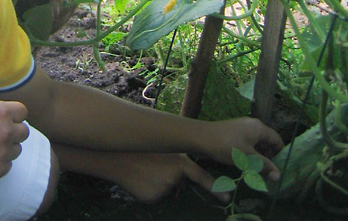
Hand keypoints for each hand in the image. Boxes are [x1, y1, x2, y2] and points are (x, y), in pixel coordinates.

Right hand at [0, 97, 28, 183]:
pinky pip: (8, 165)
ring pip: (17, 149)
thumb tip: (2, 113)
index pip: (22, 112)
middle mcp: (6, 132)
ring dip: (7, 147)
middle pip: (24, 131)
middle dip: (13, 131)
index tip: (6, 118)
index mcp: (2, 112)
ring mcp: (3, 153)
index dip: (14, 115)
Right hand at [116, 152, 230, 203]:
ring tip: (144, 171)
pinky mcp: (153, 199)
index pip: (201, 177)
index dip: (215, 188)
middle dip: (169, 178)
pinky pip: (155, 197)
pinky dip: (149, 191)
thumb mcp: (163, 148)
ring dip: (157, 185)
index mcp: (180, 162)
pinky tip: (139, 180)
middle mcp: (176, 178)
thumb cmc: (141, 149)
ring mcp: (165, 190)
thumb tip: (181, 174)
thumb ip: (175, 161)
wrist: (119, 157)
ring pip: (166, 192)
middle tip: (153, 166)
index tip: (227, 197)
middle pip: (178, 184)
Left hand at [204, 117, 283, 180]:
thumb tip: (279, 176)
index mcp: (259, 127)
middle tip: (270, 175)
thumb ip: (264, 165)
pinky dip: (250, 154)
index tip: (280, 169)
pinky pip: (247, 144)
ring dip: (259, 158)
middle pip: (267, 142)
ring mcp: (242, 129)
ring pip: (257, 144)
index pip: (277, 139)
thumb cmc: (227, 145)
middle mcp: (252, 125)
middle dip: (269, 158)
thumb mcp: (248, 157)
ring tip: (260, 173)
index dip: (280, 154)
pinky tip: (248, 166)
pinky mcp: (234, 134)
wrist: (202, 137)